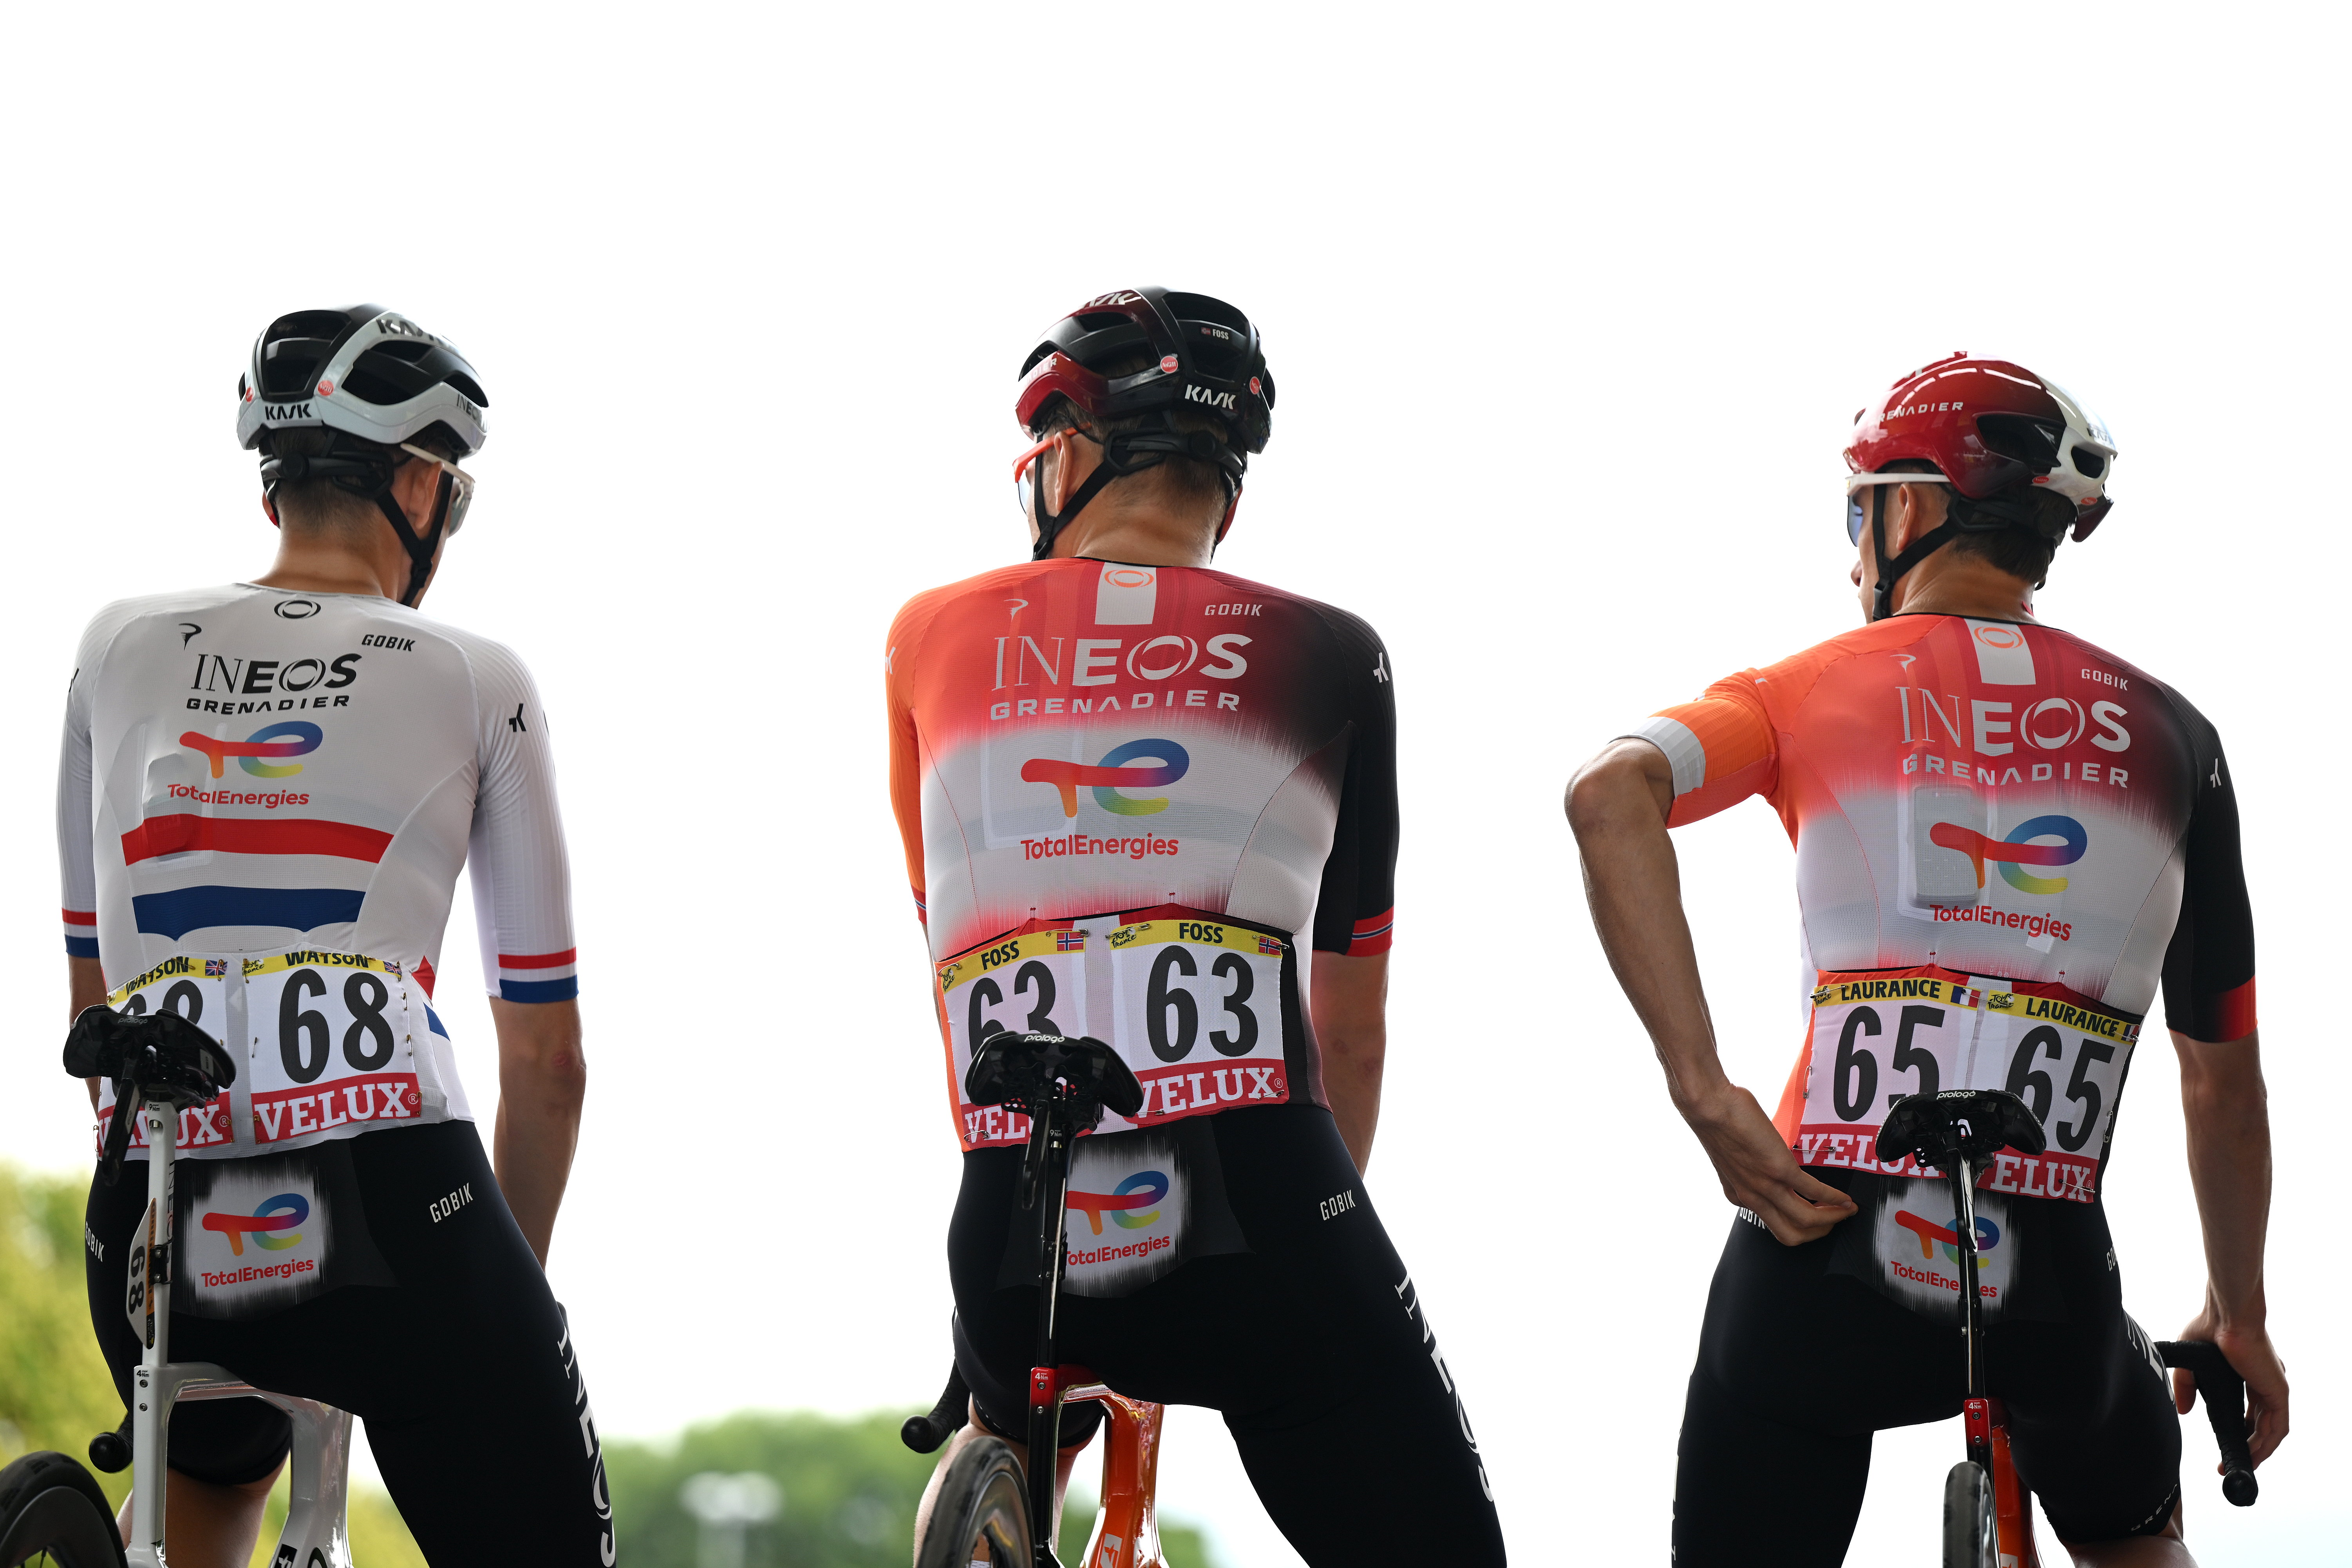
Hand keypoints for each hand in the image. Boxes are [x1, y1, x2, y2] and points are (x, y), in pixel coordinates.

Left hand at [1682, 1085, 1856, 1245]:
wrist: (1708, 1107)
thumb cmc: (1717, 1122)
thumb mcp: (1732, 1158)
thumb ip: (1751, 1169)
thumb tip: (1768, 1164)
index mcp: (1739, 1195)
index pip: (1773, 1223)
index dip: (1798, 1224)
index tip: (1813, 1215)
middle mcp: (1751, 1197)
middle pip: (1791, 1234)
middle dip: (1818, 1233)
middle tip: (1833, 1222)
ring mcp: (1766, 1186)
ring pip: (1806, 1220)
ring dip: (1832, 1219)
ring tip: (1846, 1210)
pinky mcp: (1780, 1169)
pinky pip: (1815, 1192)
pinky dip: (1835, 1198)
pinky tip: (1844, 1197)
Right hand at [2174, 1310, 2287, 1467]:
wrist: (2227, 1312)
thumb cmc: (2210, 1325)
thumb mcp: (2192, 1362)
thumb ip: (2187, 1386)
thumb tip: (2184, 1411)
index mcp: (2248, 1373)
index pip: (2251, 1410)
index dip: (2241, 1430)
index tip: (2227, 1443)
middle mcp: (2265, 1383)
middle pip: (2262, 1424)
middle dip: (2250, 1446)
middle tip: (2233, 1462)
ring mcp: (2273, 1388)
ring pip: (2272, 1430)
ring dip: (2259, 1451)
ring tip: (2243, 1466)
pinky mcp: (2278, 1391)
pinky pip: (2277, 1427)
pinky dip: (2266, 1444)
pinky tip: (2253, 1455)